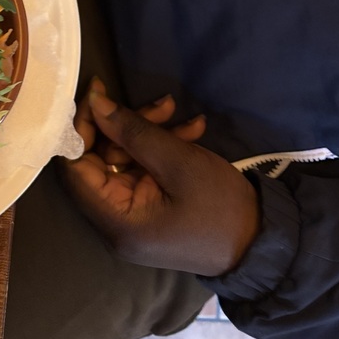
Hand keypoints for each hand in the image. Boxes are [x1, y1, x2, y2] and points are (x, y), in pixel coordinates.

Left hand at [62, 80, 260, 276]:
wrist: (265, 242)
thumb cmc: (221, 207)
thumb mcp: (179, 163)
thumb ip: (133, 131)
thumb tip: (93, 103)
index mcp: (116, 220)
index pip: (74, 169)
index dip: (81, 129)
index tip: (98, 96)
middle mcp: (116, 221)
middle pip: (100, 159)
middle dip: (125, 125)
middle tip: (158, 103)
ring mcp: (134, 214)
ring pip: (124, 158)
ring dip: (148, 130)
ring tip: (177, 110)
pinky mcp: (150, 206)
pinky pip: (143, 169)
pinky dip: (161, 146)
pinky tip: (192, 128)